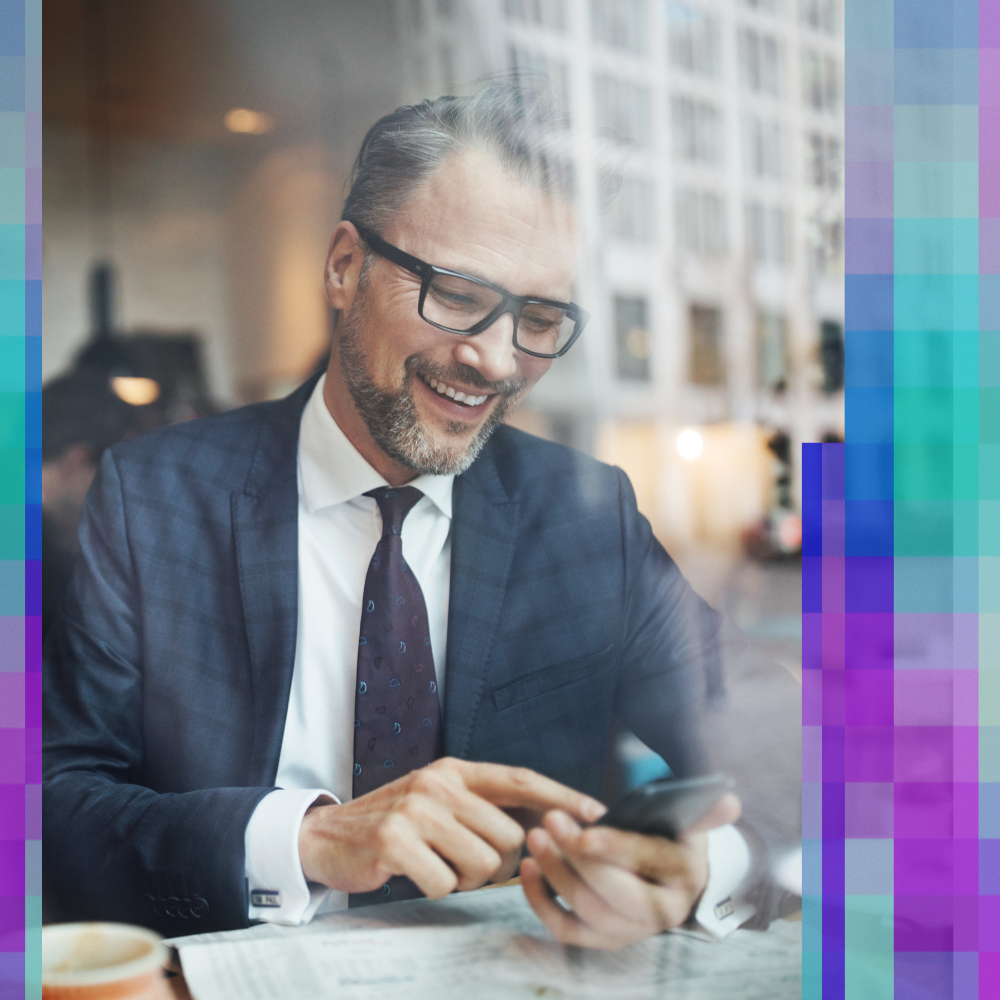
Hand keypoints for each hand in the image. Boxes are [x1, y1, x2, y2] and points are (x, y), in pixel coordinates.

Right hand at [299, 757, 605, 897]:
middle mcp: (439, 784)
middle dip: (496, 861)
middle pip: (509, 836)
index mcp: (455, 771)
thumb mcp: (441, 801)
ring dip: (464, 877)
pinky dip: (435, 888)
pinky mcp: (395, 842)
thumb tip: (549, 821)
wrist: (328, 836)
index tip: (597, 812)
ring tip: (436, 862)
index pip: (521, 779)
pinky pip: (445, 883)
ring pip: (483, 864)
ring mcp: (416, 811)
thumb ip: (485, 806)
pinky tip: (414, 872)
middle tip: (461, 859)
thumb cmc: (396, 823)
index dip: (561, 796)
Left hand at [521, 793, 741, 949]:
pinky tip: (526, 869)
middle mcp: (664, 912)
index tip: (582, 829)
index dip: (616, 847)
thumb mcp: (688, 818)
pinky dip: (541, 903)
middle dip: (578, 860)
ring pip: (590, 912)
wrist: (667, 874)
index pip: (651, 861)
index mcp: (686, 874)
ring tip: (535, 838)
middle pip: (617, 895)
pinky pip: (567, 930)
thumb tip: (729, 800)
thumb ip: (704, 809)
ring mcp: (632, 931)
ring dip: (556, 876)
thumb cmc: (669, 834)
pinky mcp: (603, 939)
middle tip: (548, 823)